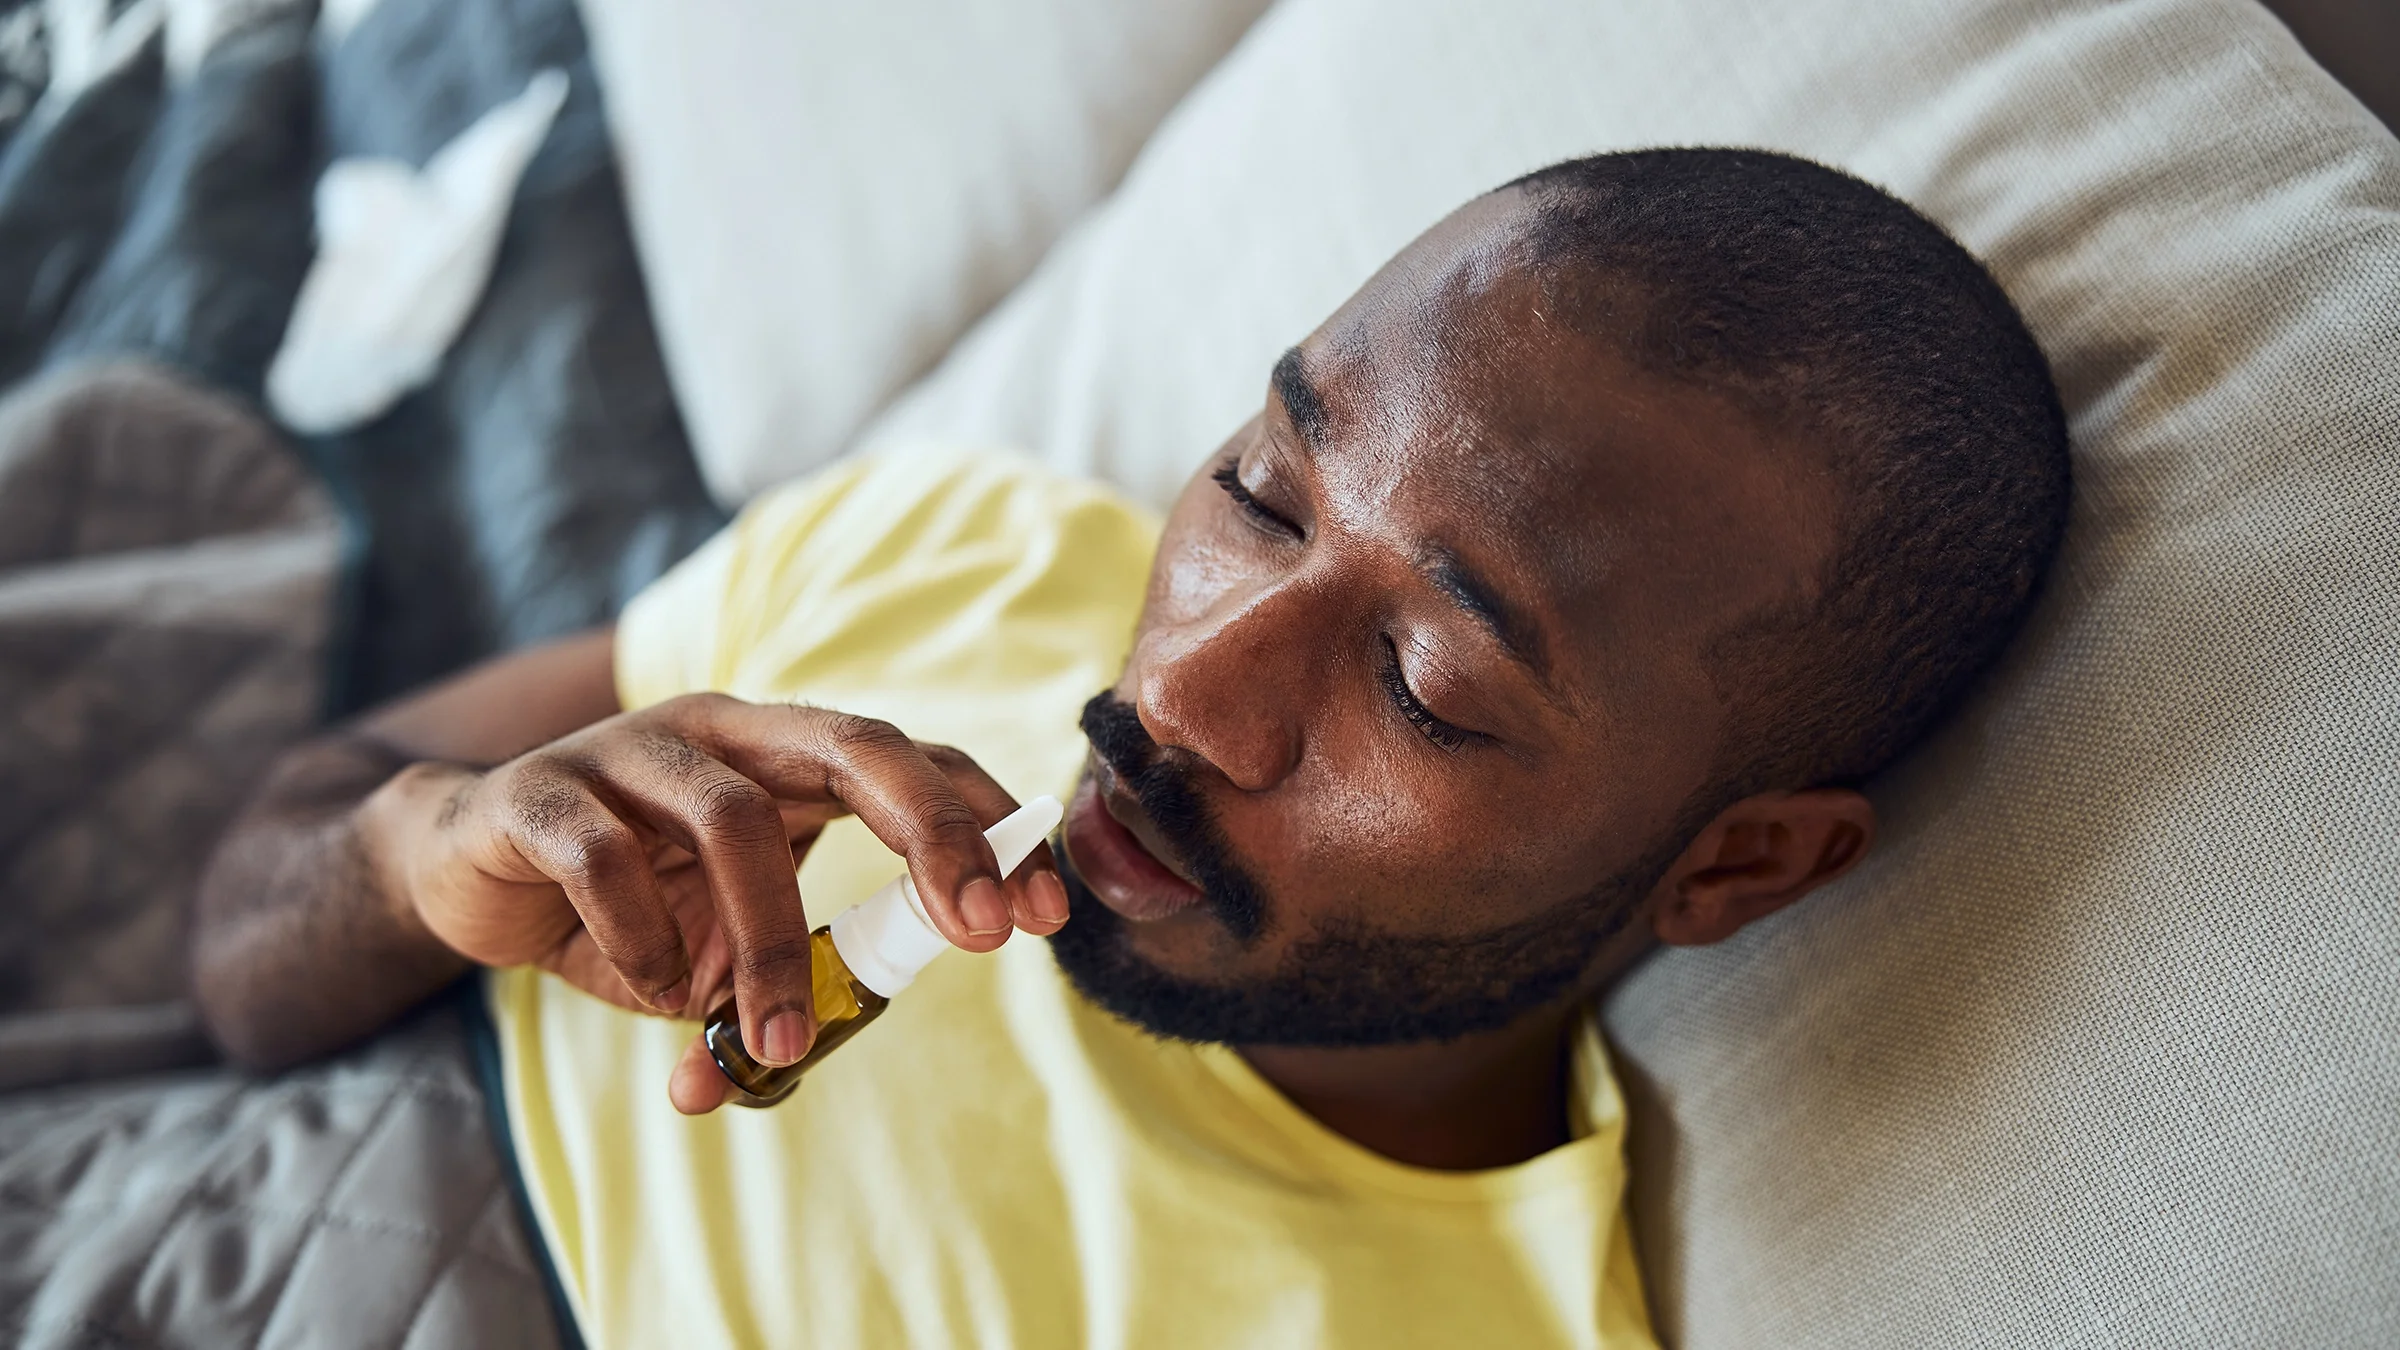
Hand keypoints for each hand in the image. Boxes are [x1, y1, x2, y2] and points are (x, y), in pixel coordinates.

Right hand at [356, 693, 1068, 1111]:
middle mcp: (724, 732)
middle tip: (977, 930)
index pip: (916, 763)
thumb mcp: (719, 951)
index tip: (1045, 913)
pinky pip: (605, 855)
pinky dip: (641, 938)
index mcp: (787, 754)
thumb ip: (778, 990)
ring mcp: (630, 750)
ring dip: (771, 945)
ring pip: (732, 820)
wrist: (459, 865)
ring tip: (782, 1039)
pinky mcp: (540, 790)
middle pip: (854, 744)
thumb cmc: (619, 903)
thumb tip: (794, 1064)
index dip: (987, 827)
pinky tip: (652, 989)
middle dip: (934, 833)